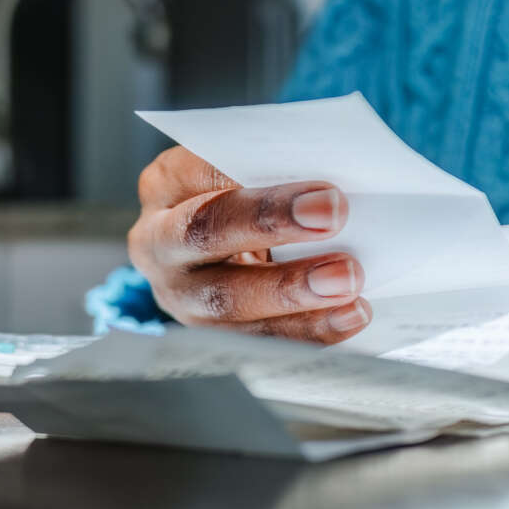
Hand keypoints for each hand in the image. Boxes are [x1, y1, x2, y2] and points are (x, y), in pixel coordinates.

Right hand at [128, 146, 370, 342]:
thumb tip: (330, 182)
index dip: (261, 183)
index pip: (205, 174)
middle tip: (333, 220)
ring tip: (349, 283)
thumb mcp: (246, 171)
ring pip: (226, 301)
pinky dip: (307, 330)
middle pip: (204, 234)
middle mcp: (158, 241)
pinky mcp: (208, 333)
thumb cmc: (245, 196)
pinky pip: (256, 340)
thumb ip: (275, 168)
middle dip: (271, 226)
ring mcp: (177, 294)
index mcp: (166, 184)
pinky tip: (349, 316)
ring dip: (293, 293)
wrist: (227, 244)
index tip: (325, 193)